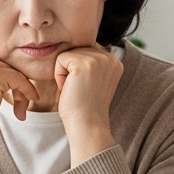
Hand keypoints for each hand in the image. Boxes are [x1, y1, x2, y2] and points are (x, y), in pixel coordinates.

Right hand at [0, 48, 40, 173]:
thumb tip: (25, 67)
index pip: (1, 61)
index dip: (11, 79)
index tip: (16, 97)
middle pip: (10, 66)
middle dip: (18, 87)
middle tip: (20, 108)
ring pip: (17, 73)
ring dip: (22, 93)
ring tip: (20, 111)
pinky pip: (20, 79)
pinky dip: (27, 93)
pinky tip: (23, 110)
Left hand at [54, 45, 122, 164]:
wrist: (88, 125)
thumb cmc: (85, 107)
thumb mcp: (94, 79)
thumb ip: (91, 62)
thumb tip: (76, 47)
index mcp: (115, 60)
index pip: (86, 50)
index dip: (78, 69)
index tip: (86, 88)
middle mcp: (110, 57)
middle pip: (76, 50)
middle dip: (71, 71)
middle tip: (80, 90)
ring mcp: (98, 59)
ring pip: (67, 54)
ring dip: (65, 74)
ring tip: (76, 90)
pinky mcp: (84, 63)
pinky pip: (60, 60)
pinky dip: (59, 76)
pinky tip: (70, 89)